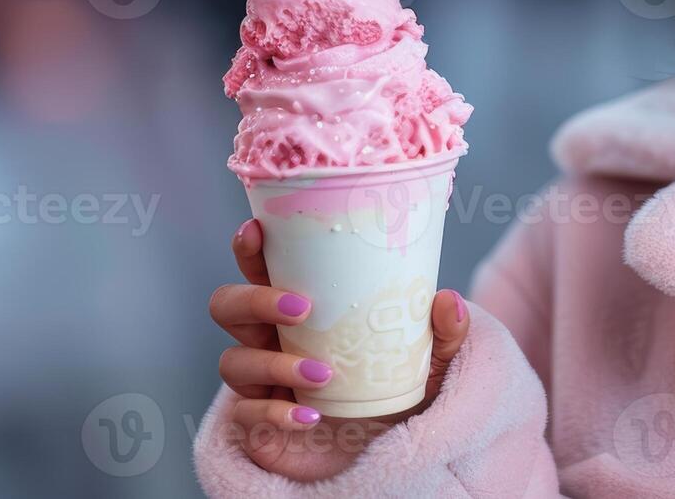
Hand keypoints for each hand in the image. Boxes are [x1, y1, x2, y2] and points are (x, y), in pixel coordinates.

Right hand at [207, 217, 471, 480]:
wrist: (390, 444)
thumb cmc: (398, 386)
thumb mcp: (430, 358)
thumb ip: (444, 332)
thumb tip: (447, 300)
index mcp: (299, 308)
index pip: (260, 268)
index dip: (249, 248)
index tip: (256, 230)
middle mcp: (268, 339)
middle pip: (227, 306)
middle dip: (255, 300)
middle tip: (303, 308)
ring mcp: (258, 381)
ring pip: (233, 362)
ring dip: (275, 364)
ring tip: (323, 374)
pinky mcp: (258, 423)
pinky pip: (247, 414)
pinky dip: (276, 414)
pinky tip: (308, 417)